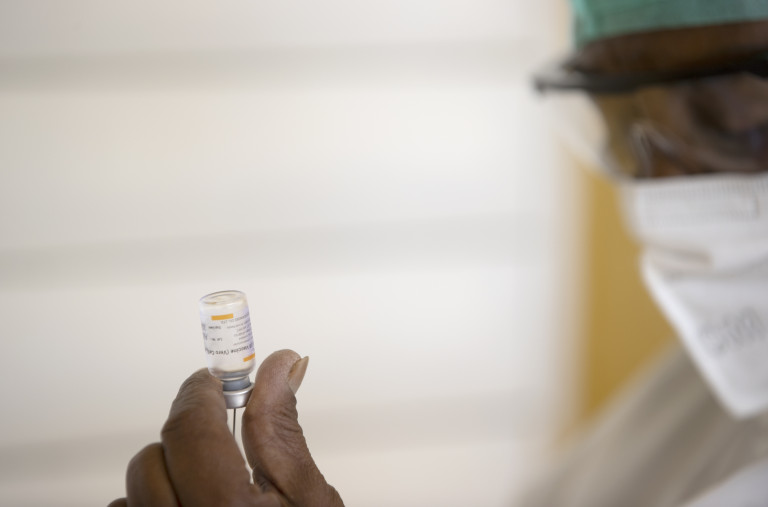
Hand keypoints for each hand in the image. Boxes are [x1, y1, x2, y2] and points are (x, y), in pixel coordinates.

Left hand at [108, 350, 343, 506]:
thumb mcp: (308, 498)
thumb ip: (283, 429)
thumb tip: (281, 368)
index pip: (190, 428)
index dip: (200, 392)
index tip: (211, 382)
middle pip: (152, 457)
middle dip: (186, 437)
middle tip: (218, 437)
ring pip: (130, 493)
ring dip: (163, 479)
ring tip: (205, 491)